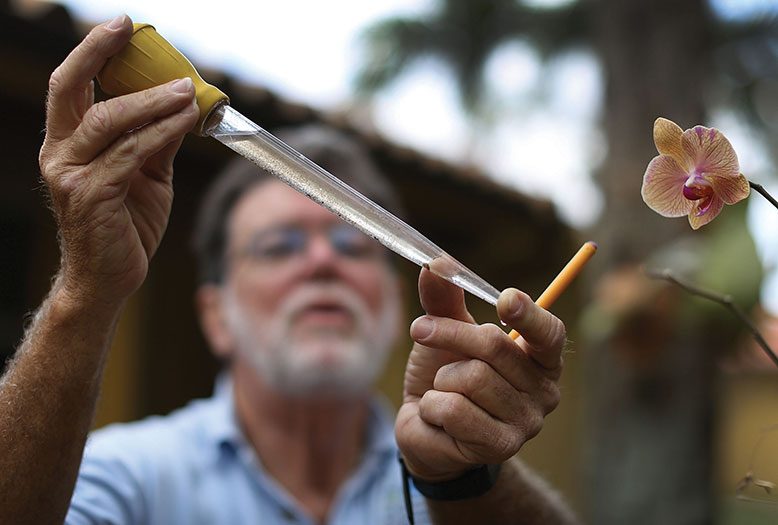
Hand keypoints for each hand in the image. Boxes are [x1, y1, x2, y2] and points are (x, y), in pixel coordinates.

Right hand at [38, 15, 197, 306]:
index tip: (121, 27)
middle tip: (132, 31)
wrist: (110, 278)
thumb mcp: (147, 177)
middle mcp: (59, 155)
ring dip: (153, 100)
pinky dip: (163, 132)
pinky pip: (132, 152)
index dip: (92, 53)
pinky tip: (186, 120)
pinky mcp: (93, 196)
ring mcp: (71, 175)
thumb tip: (183, 106)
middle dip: (99, 54)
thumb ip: (158, 142)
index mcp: (66, 145)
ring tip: (186, 89)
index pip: (71, 87)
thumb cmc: (125, 227)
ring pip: (110, 120)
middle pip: (71, 90)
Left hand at [396, 268, 565, 481]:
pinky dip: (434, 407)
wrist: (427, 430)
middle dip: (449, 334)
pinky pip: (455, 410)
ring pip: (471, 378)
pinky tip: (439, 417)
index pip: (548, 333)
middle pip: (495, 346)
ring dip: (441, 380)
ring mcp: (526, 422)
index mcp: (540, 358)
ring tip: (442, 391)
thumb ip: (443, 300)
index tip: (505, 299)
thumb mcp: (444, 332)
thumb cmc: (445, 376)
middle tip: (421, 330)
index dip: (528, 315)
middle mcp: (544, 390)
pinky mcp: (500, 446)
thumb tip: (435, 264)